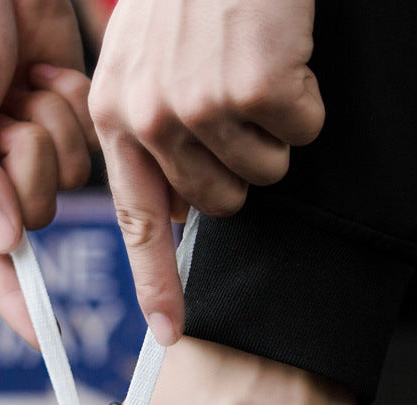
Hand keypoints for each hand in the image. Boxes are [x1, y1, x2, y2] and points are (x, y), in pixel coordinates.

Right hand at [0, 0, 95, 343]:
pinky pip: (85, 142)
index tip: (41, 338)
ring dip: (48, 123)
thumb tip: (3, 245)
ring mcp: (22, 152)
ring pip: (64, 180)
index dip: (8, 298)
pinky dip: (68, 102)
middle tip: (5, 115)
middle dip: (26, 162)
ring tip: (17, 85)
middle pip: (30, 217)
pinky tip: (40, 72)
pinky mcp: (58, 125)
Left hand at [89, 0, 324, 345]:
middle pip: (216, 204)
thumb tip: (181, 209)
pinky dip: (302, 101)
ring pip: (261, 173)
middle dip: (238, 170)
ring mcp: (199, 103)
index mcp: (114, 117)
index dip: (155, 285)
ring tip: (250, 76)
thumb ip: (147, 141)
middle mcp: (148, 117)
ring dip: (269, 133)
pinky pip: (299, 130)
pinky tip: (278, 59)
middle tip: (234, 112)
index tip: (168, 333)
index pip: (136, 222)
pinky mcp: (251, 87)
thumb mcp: (139, 66)